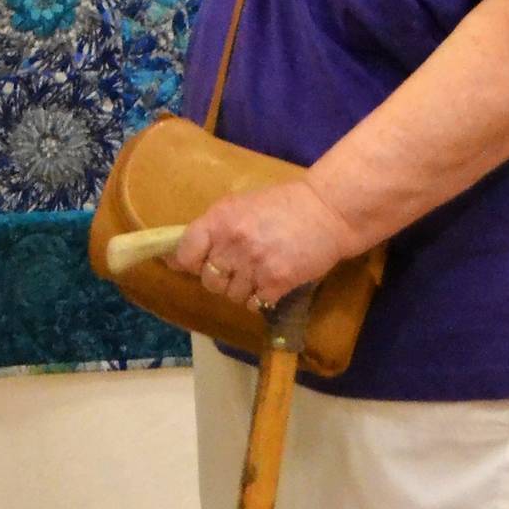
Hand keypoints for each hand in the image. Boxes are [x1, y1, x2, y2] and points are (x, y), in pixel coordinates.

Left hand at [168, 181, 357, 312]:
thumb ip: (214, 228)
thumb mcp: (241, 206)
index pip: (185, 252)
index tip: (196, 264)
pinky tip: (272, 282)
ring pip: (231, 295)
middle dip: (220, 279)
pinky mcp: (277, 281)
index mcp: (220, 219)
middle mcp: (233, 242)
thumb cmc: (284, 204)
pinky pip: (253, 303)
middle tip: (238, 268)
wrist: (329, 210)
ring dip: (242, 290)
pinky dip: (260, 298)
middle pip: (209, 280)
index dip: (188, 262)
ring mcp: (255, 264)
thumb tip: (179, 256)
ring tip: (260, 273)